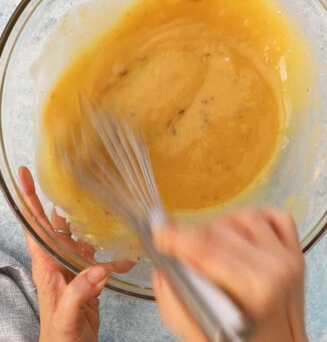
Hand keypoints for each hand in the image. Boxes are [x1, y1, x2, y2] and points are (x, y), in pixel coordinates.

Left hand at [19, 166, 132, 341]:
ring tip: (108, 216)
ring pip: (81, 235)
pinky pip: (101, 257)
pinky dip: (114, 257)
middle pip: (57, 222)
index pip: (33, 225)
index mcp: (45, 264)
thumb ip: (80, 292)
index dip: (28, 199)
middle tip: (75, 181)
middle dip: (64, 201)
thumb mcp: (65, 316)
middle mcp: (57, 260)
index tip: (26, 176)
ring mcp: (72, 266)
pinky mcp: (87, 274)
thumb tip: (99, 270)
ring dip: (94, 227)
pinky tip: (125, 259)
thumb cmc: (59, 337)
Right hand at [153, 208, 307, 341]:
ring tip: (212, 246)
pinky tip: (242, 234)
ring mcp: (288, 257)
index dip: (177, 238)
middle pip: (220, 231)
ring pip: (244, 216)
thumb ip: (177, 308)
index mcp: (256, 292)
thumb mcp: (204, 340)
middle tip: (181, 251)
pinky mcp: (295, 251)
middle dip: (193, 238)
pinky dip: (255, 218)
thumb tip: (162, 272)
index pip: (207, 252)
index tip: (159, 233)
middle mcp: (276, 268)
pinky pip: (274, 215)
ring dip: (222, 226)